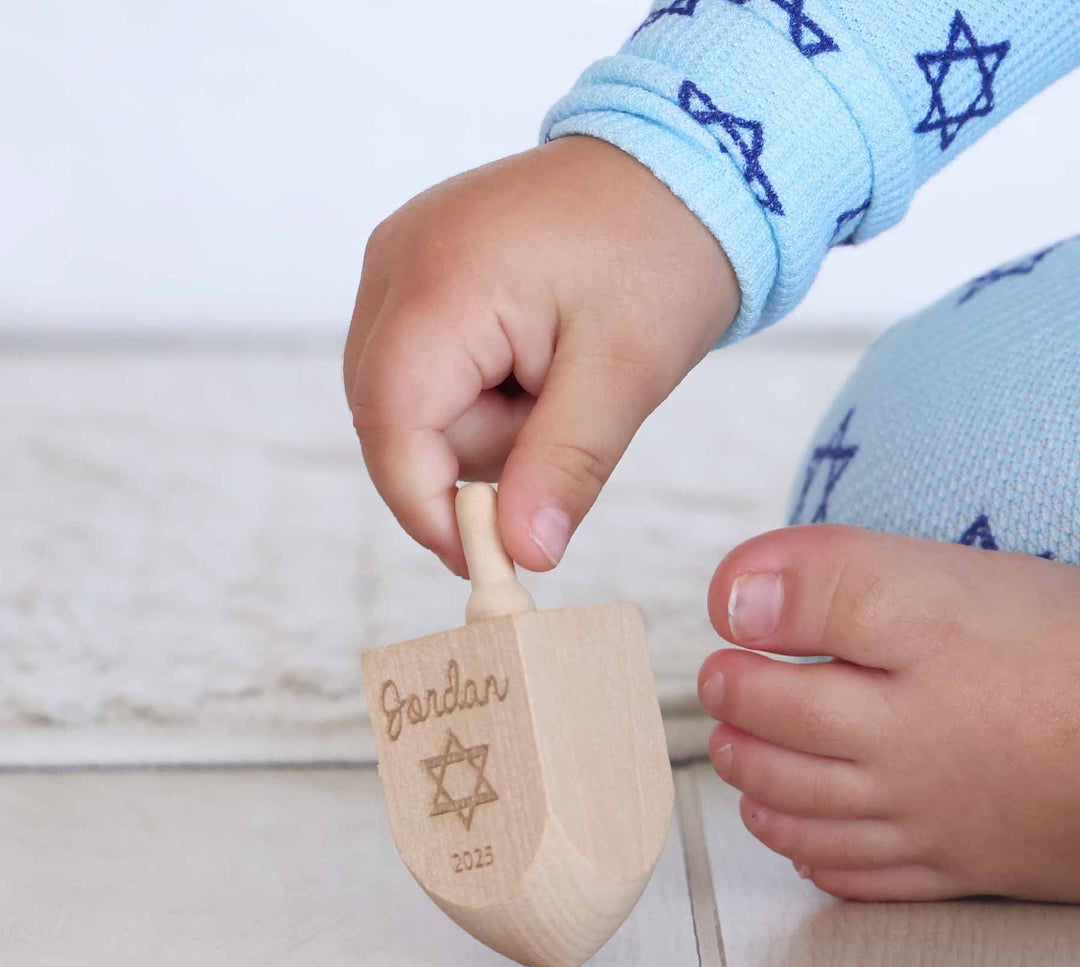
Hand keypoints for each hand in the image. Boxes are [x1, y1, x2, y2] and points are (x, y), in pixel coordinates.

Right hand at [344, 136, 737, 574]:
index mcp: (440, 282)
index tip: (488, 559)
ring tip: (554, 371)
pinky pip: (422, 367)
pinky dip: (475, 389)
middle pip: (394, 419)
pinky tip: (530, 356)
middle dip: (475, 453)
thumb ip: (565, 468)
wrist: (678, 167)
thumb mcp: (625, 372)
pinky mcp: (416, 268)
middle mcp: (396, 262)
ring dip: (482, 419)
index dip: (430, 509)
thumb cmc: (660, 254)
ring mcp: (399, 260)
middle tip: (560, 417)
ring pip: (406, 401)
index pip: (394, 428)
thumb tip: (522, 554)